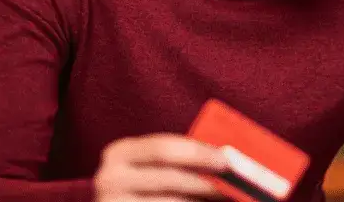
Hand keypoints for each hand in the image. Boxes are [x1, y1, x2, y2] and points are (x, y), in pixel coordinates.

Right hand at [94, 134, 229, 201]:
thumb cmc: (143, 191)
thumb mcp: (151, 170)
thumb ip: (179, 162)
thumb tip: (227, 157)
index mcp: (119, 153)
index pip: (165, 148)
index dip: (199, 153)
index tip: (228, 160)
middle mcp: (108, 178)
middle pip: (171, 178)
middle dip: (206, 183)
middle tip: (235, 189)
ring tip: (227, 201)